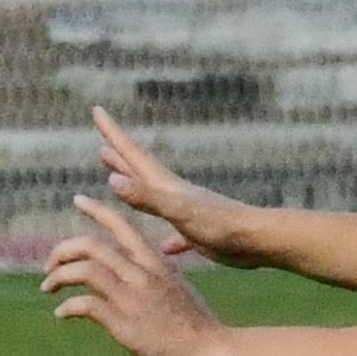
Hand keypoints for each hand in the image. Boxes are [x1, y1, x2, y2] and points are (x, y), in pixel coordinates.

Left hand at [44, 192, 231, 355]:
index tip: (78, 199)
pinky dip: (67, 307)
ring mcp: (133, 296)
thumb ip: (154, 277)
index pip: (123, 225)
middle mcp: (142, 273)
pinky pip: (84, 304)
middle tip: (49, 266)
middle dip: (62, 251)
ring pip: (84, 270)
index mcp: (156, 263)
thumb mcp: (177, 289)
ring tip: (47, 287)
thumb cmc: (197, 326)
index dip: (98, 209)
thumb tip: (135, 277)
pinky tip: (61, 314)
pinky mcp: (124, 322)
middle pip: (91, 245)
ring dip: (58, 276)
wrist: (211, 353)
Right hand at [88, 107, 249, 267]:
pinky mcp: (199, 233)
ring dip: (136, 186)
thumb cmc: (220, 227)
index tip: (97, 110)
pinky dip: (166, 236)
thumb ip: (148, 197)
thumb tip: (113, 180)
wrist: (259, 241)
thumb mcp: (179, 212)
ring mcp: (188, 212)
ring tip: (118, 179)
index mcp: (167, 186)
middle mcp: (174, 193)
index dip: (113, 133)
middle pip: (140, 169)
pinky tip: (164, 245)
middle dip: (119, 155)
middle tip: (101, 141)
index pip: (133, 154)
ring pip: (154, 196)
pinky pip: (176, 232)